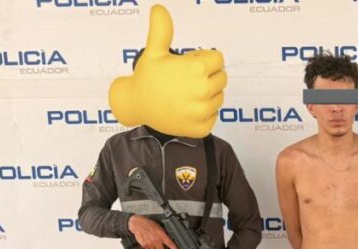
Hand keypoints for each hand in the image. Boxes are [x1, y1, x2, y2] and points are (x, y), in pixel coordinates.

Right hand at [108, 4, 227, 137]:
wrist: (135, 105)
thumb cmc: (147, 76)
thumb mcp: (154, 51)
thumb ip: (162, 29)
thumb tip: (159, 8)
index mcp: (196, 70)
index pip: (218, 59)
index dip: (204, 59)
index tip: (188, 64)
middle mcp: (202, 91)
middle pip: (222, 77)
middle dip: (208, 75)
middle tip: (186, 80)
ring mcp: (202, 112)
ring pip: (219, 97)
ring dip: (207, 94)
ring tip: (185, 94)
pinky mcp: (202, 128)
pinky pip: (214, 115)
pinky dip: (204, 112)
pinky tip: (186, 109)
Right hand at [128, 215, 179, 248]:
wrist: (138, 224)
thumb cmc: (148, 224)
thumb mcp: (159, 227)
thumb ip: (164, 235)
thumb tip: (168, 239)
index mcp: (161, 235)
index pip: (170, 244)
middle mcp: (156, 240)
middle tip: (159, 245)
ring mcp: (150, 243)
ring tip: (153, 243)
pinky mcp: (144, 245)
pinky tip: (149, 243)